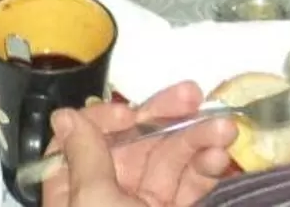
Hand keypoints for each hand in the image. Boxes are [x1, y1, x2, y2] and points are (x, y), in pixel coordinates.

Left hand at [41, 84, 233, 206]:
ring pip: (169, 160)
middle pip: (134, 141)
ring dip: (197, 139)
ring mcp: (142, 204)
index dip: (105, 118)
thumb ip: (85, 158)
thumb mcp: (92, 201)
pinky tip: (221, 154)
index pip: (83, 136)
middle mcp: (108, 191)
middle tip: (194, 93)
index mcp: (74, 187)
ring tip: (225, 128)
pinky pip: (189, 185)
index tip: (129, 115)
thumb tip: (64, 115)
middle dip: (165, 117)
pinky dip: (206, 168)